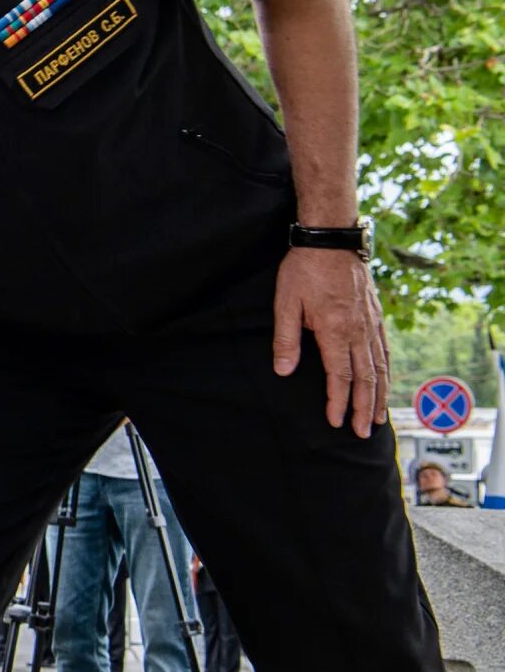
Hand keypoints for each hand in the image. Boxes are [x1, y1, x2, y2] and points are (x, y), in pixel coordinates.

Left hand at [273, 245, 388, 437]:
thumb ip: (286, 340)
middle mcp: (359, 330)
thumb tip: (283, 372)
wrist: (331, 239)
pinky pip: (384, 349)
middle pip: (366, 377)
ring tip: (379, 417)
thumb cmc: (304, 270)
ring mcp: (371, 322)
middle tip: (363, 432)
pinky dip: (386, 370)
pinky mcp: (376, 314)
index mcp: (336, 330)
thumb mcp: (286, 303)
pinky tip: (385, 381)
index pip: (339, 376)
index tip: (336, 422)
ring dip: (380, 394)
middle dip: (365, 408)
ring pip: (380, 366)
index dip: (338, 401)